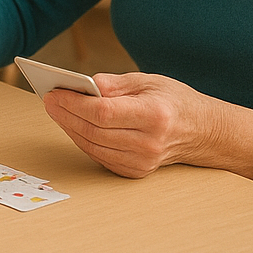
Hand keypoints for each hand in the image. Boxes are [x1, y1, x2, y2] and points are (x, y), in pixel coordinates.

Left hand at [41, 72, 252, 181]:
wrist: (204, 132)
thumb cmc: (175, 101)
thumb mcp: (148, 81)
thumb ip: (114, 84)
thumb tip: (83, 85)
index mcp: (154, 116)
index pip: (103, 113)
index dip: (74, 103)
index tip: (54, 92)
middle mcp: (148, 143)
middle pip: (94, 130)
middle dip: (65, 114)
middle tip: (48, 99)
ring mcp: (142, 162)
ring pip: (92, 146)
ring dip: (69, 127)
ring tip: (55, 109)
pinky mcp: (135, 171)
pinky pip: (100, 156)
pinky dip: (82, 140)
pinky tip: (72, 124)